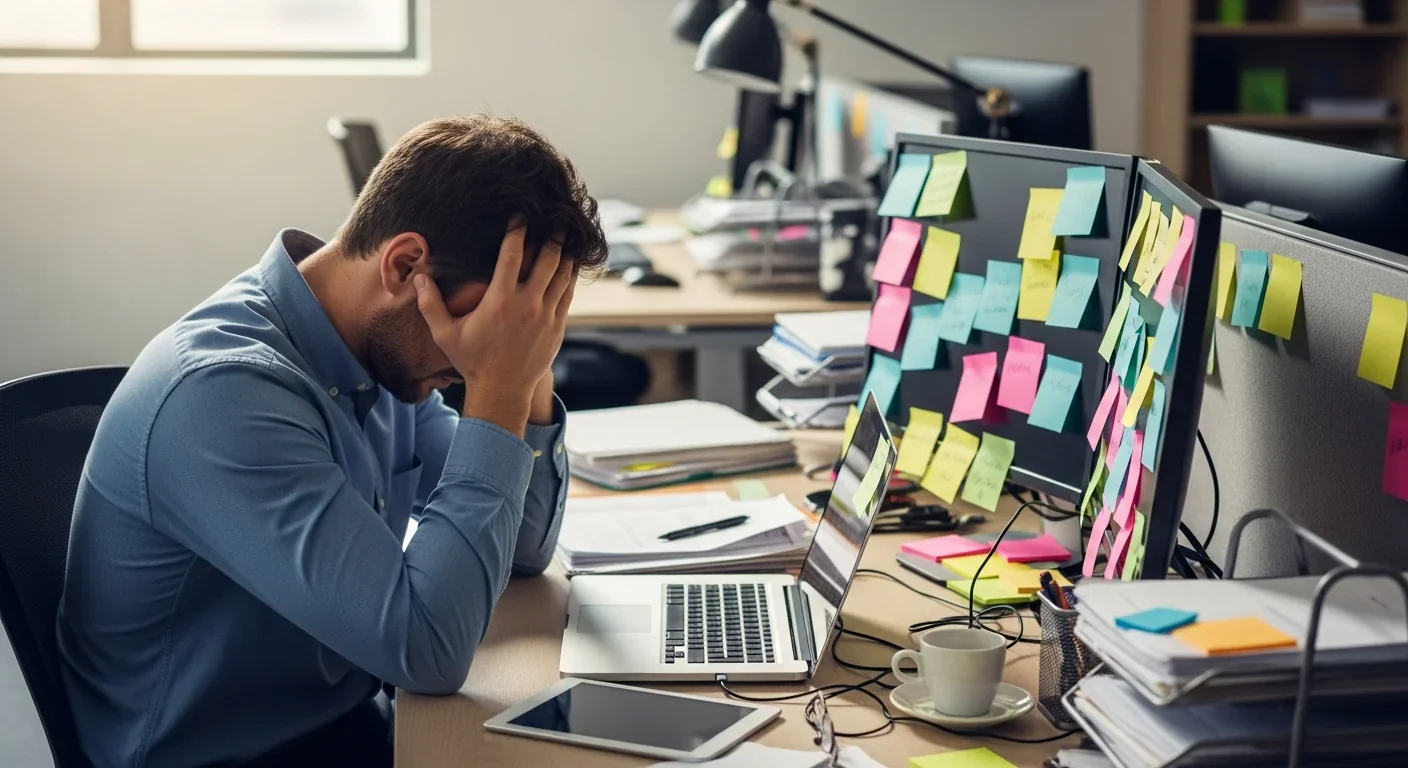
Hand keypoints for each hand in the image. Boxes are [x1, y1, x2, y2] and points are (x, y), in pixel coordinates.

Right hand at [414, 227, 574, 436]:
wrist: (502, 392)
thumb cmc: (472, 362)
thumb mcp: (445, 334)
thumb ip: (430, 304)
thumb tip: (417, 278)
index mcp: (499, 301)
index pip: (512, 255)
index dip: (518, 231)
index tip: (521, 215)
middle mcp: (527, 305)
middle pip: (546, 259)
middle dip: (552, 236)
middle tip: (555, 218)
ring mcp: (546, 316)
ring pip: (562, 275)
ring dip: (565, 253)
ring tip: (568, 236)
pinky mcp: (558, 327)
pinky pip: (568, 294)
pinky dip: (569, 276)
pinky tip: (570, 265)